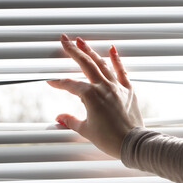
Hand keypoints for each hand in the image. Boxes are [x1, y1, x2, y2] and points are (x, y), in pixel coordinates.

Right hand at [47, 34, 143, 158]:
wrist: (132, 143)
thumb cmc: (109, 138)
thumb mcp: (85, 130)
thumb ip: (70, 120)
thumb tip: (59, 118)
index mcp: (90, 96)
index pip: (69, 84)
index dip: (58, 82)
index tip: (50, 81)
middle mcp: (103, 87)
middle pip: (85, 63)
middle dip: (73, 50)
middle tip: (64, 40)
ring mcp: (116, 86)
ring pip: (101, 63)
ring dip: (91, 51)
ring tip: (81, 41)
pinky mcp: (128, 90)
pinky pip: (122, 71)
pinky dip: (117, 60)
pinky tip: (113, 49)